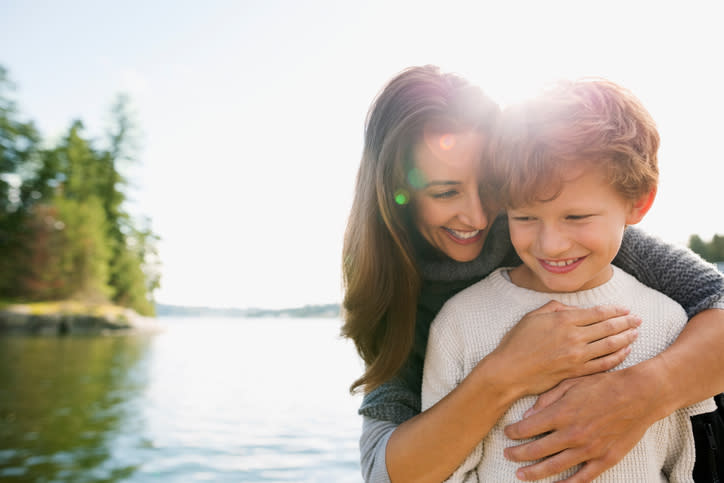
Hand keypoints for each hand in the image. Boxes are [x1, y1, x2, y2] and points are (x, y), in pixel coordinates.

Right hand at [489, 301, 640, 395]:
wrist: (509, 371)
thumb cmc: (517, 343)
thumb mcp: (532, 317)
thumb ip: (555, 308)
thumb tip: (574, 310)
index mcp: (564, 320)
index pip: (598, 313)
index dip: (615, 310)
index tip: (626, 309)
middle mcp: (574, 337)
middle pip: (608, 327)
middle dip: (626, 322)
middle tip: (638, 319)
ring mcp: (576, 356)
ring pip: (610, 345)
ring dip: (626, 338)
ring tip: (636, 333)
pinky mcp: (576, 372)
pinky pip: (603, 364)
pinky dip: (617, 357)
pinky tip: (624, 352)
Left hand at [503, 371, 655, 481]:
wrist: (639, 395)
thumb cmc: (603, 385)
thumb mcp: (571, 383)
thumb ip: (547, 399)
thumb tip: (528, 415)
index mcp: (561, 414)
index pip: (527, 428)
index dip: (513, 433)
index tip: (507, 433)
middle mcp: (572, 434)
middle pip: (536, 450)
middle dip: (517, 454)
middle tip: (507, 455)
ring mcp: (588, 449)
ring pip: (554, 467)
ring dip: (534, 472)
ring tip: (521, 475)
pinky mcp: (604, 459)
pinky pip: (582, 477)